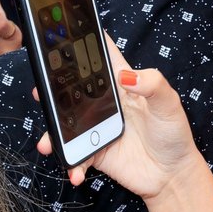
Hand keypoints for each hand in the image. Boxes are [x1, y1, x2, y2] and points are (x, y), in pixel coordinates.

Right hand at [38, 36, 201, 199]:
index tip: (61, 36)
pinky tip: (75, 170)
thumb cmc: (173, 133)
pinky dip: (71, 163)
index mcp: (121, 83)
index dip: (83, 42)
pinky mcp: (94, 151)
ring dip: (53, 131)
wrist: (172, 175)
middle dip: (52, 88)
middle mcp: (104, 102)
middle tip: (39, 91)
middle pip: (72, 89)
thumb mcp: (169, 104)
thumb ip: (153, 84)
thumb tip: (128, 75)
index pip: (100, 55)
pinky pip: (75, 154)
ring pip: (66, 123)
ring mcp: (96, 126)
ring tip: (47, 142)